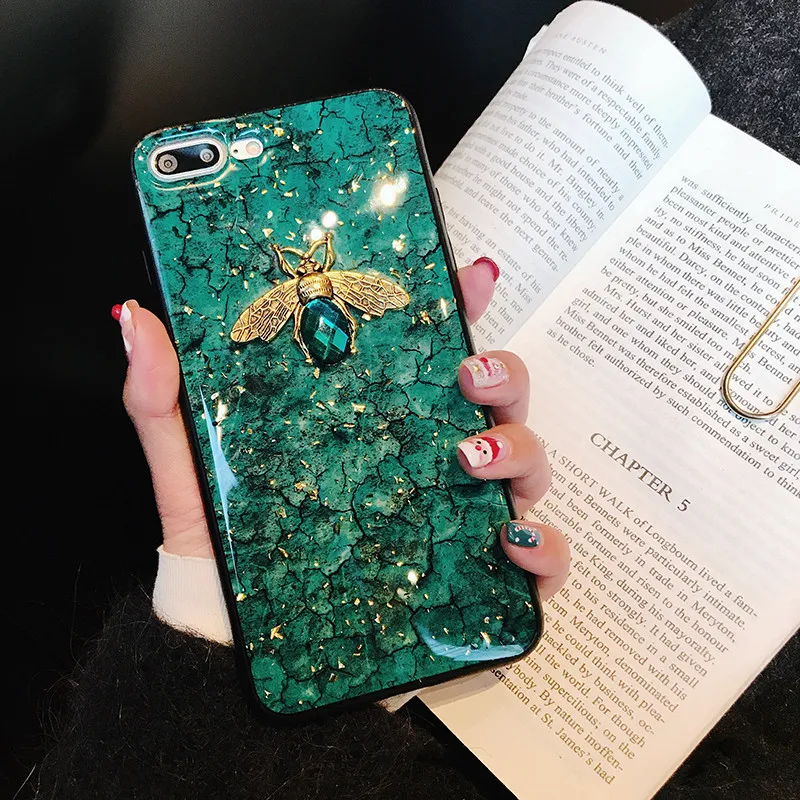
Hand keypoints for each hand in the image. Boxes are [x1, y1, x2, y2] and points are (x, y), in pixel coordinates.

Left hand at [114, 257, 569, 598]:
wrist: (237, 656)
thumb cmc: (225, 559)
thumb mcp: (190, 471)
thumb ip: (162, 399)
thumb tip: (137, 320)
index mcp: (374, 423)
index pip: (428, 352)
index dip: (459, 304)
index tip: (471, 271)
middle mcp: (424, 464)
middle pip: (496, 399)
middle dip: (504, 371)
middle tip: (470, 374)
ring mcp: (456, 522)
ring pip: (526, 464)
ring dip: (519, 449)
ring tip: (469, 458)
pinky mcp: (475, 585)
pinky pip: (539, 560)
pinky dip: (546, 547)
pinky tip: (511, 541)